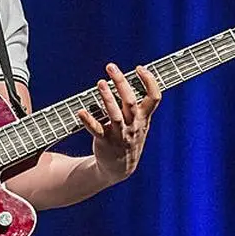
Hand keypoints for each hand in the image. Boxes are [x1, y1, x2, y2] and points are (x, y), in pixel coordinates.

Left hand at [76, 63, 161, 183]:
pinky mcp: (105, 141)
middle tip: (111, 67)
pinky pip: (96, 130)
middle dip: (121, 82)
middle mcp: (133, 125)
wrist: (120, 168)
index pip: (154, 97)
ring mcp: (119, 134)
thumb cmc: (129, 138)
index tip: (139, 67)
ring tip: (100, 83)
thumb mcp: (140, 123)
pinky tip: (81, 111)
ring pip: (114, 114)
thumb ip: (138, 105)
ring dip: (107, 98)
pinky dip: (88, 121)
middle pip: (130, 101)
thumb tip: (130, 79)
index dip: (149, 81)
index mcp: (143, 118)